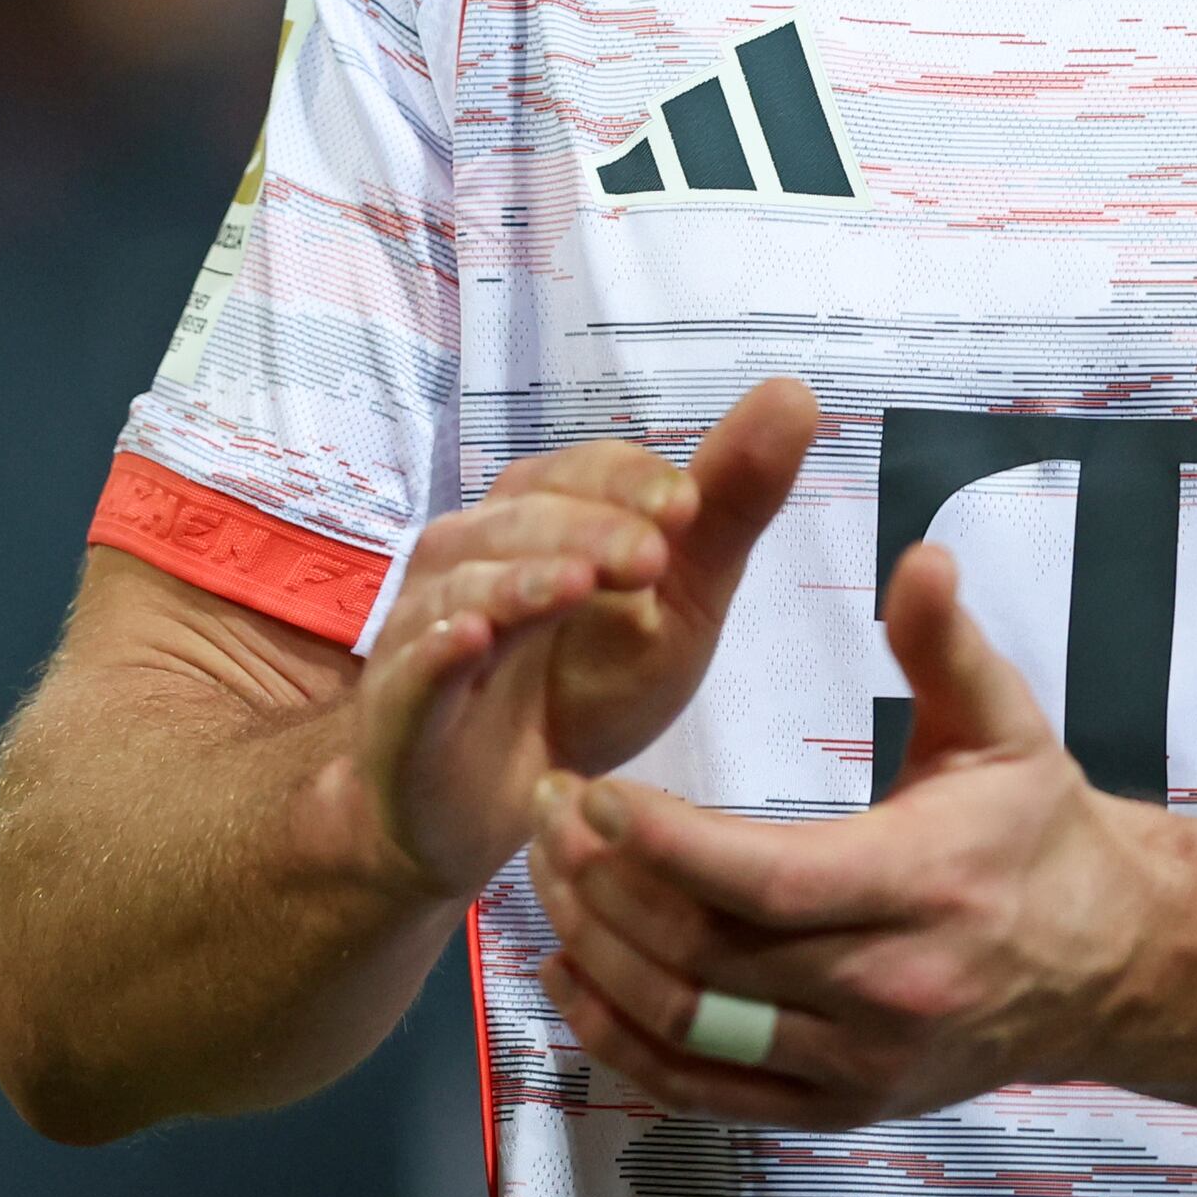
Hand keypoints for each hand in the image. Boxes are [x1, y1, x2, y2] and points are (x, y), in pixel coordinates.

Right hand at [342, 378, 818, 900]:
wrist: (497, 805)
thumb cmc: (585, 688)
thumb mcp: (679, 604)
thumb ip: (729, 509)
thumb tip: (796, 391)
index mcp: (541, 517)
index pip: (583, 473)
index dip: (632, 481)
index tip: (690, 506)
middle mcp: (473, 555)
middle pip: (524, 518)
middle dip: (589, 527)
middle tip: (653, 556)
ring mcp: (427, 627)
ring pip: (465, 583)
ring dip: (521, 579)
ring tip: (574, 584)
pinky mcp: (400, 707)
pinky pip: (411, 671)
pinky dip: (435, 651)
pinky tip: (469, 639)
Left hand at [524, 538, 1162, 1126]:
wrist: (1110, 963)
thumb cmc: (1040, 832)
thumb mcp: (1006, 723)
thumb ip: (947, 642)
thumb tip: (919, 555)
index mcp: (924, 886)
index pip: (766, 881)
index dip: (664, 844)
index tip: (590, 790)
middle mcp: (888, 992)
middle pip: (707, 957)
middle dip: (605, 886)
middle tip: (546, 811)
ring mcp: (857, 1066)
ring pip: (691, 1027)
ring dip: (598, 955)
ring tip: (546, 875)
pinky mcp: (835, 1109)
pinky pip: (703, 1089)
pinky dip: (621, 1042)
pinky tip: (571, 975)